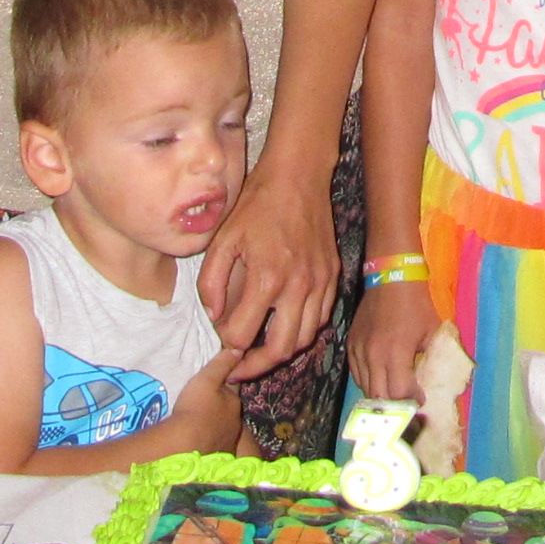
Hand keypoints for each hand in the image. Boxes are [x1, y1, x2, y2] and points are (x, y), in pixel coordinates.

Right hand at [155, 347, 245, 455]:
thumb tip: (238, 349)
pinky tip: (196, 442)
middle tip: (203, 403)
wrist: (185, 446)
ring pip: (221, 429)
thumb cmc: (196, 408)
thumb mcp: (206, 380)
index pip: (232, 388)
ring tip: (198, 423)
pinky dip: (207, 442)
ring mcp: (226, 442)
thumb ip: (221, 364)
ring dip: (213, 426)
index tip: (218, 381)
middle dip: (219, 407)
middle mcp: (234, 422)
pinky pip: (212, 445)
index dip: (226, 383)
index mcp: (234, 402)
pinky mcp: (216, 459)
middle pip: (227, 411)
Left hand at [197, 168, 338, 380]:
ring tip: (261, 349)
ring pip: (304, 338)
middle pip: (280, 350)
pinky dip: (302, 330)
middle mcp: (298, 286)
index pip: (242, 335)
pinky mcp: (332, 276)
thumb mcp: (223, 239)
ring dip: (281, 350)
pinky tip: (285, 324)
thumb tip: (215, 316)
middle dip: (255, 366)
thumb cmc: (257, 204)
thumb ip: (212, 283)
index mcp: (267, 278)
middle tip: (240, 367)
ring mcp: (320, 283)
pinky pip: (321, 318)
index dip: (226, 345)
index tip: (219, 342)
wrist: (298, 176)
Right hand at [346, 279, 437, 403]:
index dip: (411, 400)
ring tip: (394, 393)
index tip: (420, 398)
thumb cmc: (416, 304)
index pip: (398, 393)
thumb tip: (430, 380)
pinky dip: (367, 381)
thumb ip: (430, 358)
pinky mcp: (350, 344)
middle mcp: (373, 356)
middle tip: (406, 402)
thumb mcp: (431, 332)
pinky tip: (380, 379)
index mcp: (396, 353)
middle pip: (379, 397)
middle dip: (395, 404)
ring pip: (364, 388)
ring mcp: (358, 350)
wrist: (391, 278)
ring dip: (380, 395)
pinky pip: (356, 374)